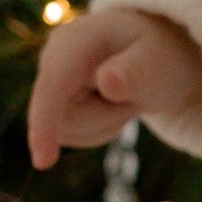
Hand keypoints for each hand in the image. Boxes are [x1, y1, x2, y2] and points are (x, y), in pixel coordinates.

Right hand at [27, 6, 201, 166]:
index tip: (42, 161)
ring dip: (104, 124)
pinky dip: (99, 129)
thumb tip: (107, 81)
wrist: (154, 56)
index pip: (53, 86)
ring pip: (65, 132)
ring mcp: (51, 80)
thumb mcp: (159, 62)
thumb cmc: (159, 55)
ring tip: (125, 97)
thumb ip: (136, 72)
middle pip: (63, 120)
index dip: (45, 122)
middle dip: (105, 119)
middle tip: (136, 96)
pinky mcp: (53, 102)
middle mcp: (53, 57)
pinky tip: (113, 105)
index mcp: (75, 40)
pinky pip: (70, 136)